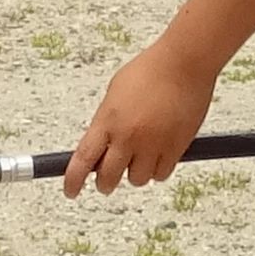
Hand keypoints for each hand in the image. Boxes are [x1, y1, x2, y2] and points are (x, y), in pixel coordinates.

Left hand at [61, 39, 218, 195]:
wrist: (183, 64)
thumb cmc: (149, 70)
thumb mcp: (115, 93)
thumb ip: (106, 121)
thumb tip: (102, 144)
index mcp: (108, 121)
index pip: (83, 159)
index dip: (73, 180)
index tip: (71, 191)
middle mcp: (128, 137)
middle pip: (108, 178)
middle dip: (105, 183)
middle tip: (106, 181)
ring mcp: (152, 145)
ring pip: (137, 179)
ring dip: (135, 173)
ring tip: (139, 158)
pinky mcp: (175, 148)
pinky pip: (161, 174)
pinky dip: (157, 170)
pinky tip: (157, 156)